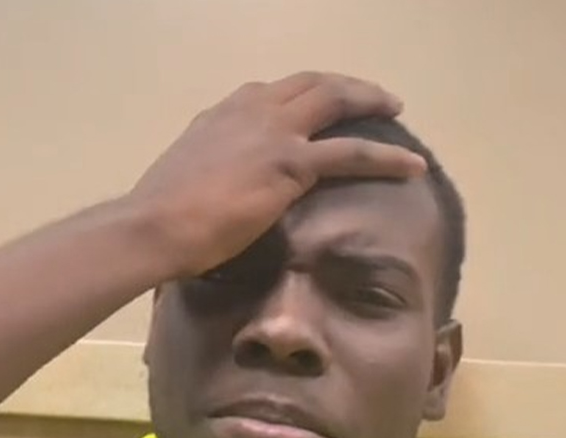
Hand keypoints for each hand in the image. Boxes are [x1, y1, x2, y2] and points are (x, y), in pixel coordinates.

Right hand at [126, 71, 426, 278]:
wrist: (154, 226)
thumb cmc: (160, 217)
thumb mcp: (186, 177)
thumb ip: (211, 171)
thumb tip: (218, 191)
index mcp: (223, 114)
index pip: (271, 92)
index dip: (302, 94)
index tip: (317, 104)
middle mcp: (251, 111)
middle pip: (311, 83)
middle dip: (345, 86)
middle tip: (371, 97)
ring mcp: (274, 132)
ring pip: (336, 101)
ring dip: (370, 101)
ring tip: (395, 109)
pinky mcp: (291, 164)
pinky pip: (354, 153)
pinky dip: (387, 157)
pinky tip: (412, 166)